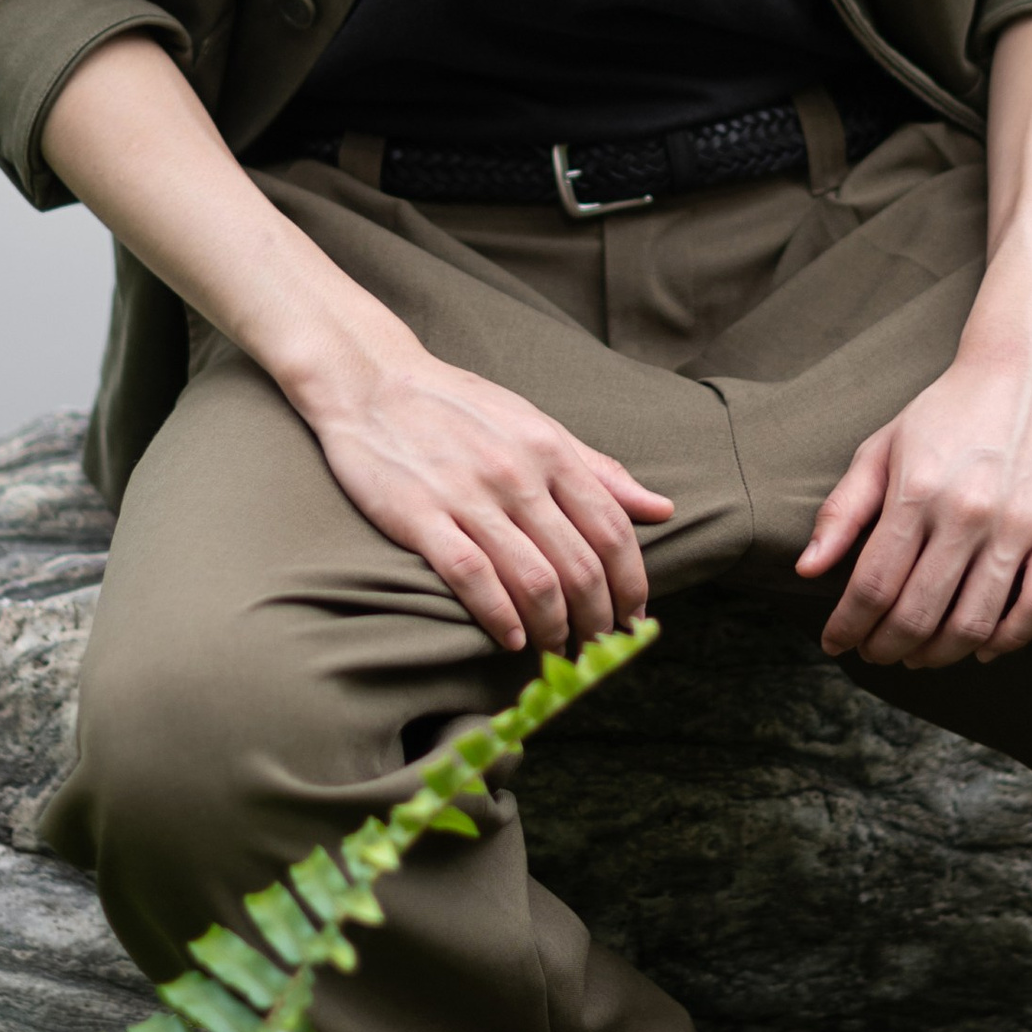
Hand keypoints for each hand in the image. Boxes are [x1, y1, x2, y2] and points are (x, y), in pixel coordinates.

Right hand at [306, 345, 672, 656]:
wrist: (371, 380)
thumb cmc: (459, 407)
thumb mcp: (536, 424)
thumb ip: (597, 470)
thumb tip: (661, 509)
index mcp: (550, 450)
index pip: (611, 530)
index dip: (631, 584)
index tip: (634, 620)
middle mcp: (517, 474)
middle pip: (579, 566)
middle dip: (596, 618)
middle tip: (596, 646)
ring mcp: (468, 496)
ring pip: (533, 580)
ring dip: (554, 628)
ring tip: (557, 650)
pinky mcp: (420, 516)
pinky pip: (473, 578)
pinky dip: (500, 618)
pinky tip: (512, 639)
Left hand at [794, 316, 1031, 671]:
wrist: (1029, 365)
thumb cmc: (948, 409)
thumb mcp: (882, 447)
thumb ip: (843, 510)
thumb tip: (806, 570)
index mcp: (915, 490)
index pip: (872, 584)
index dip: (847, 625)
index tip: (835, 643)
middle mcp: (966, 512)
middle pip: (918, 612)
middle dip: (887, 646)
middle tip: (876, 653)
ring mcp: (1018, 524)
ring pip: (975, 622)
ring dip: (940, 654)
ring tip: (920, 655)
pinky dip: (1010, 640)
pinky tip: (985, 647)